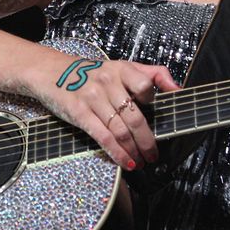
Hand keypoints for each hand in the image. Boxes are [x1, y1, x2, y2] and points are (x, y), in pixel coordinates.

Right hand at [40, 58, 179, 169]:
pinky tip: (127, 163)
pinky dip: (117, 153)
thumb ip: (151, 73)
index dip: (152, 102)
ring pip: (120, 130)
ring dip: (134, 150)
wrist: (52, 72)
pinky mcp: (79, 113)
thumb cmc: (92, 73)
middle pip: (135, 117)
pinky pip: (103, 137)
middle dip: (148, 141)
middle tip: (154, 154)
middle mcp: (107, 82)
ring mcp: (92, 98)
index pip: (144, 85)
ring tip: (142, 161)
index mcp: (121, 69)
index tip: (157, 118)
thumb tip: (177, 89)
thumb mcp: (121, 66)